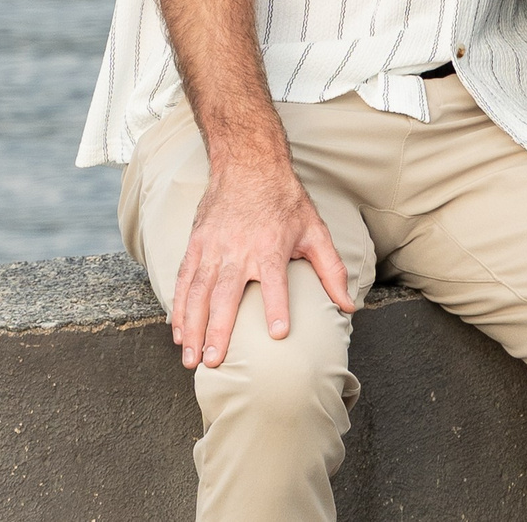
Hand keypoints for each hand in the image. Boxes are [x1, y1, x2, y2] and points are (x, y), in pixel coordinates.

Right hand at [172, 164, 356, 369]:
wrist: (248, 164)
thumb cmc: (284, 200)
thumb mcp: (315, 230)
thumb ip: (331, 270)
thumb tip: (348, 305)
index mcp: (270, 247)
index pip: (275, 282)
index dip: (277, 307)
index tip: (277, 334)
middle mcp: (239, 250)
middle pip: (226, 295)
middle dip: (218, 330)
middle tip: (214, 361)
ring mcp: (213, 248)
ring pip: (199, 292)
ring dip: (193, 327)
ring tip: (190, 358)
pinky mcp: (196, 244)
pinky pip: (185, 280)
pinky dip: (179, 307)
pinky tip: (177, 332)